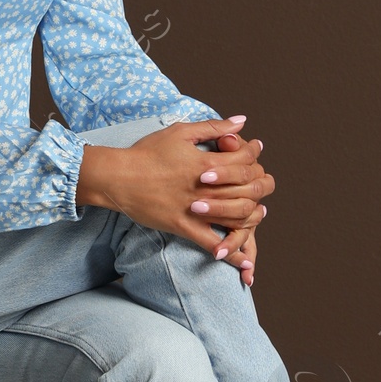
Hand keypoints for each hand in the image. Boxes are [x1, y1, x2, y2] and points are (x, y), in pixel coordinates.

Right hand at [77, 117, 272, 274]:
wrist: (119, 177)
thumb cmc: (147, 152)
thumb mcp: (180, 132)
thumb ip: (213, 128)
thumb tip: (241, 121)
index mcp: (208, 163)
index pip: (246, 160)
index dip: (254, 154)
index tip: (255, 151)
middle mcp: (207, 189)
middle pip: (248, 189)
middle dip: (260, 186)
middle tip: (261, 183)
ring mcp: (196, 210)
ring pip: (237, 217)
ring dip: (253, 217)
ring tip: (257, 213)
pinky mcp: (184, 227)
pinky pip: (212, 243)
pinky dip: (231, 252)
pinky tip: (245, 260)